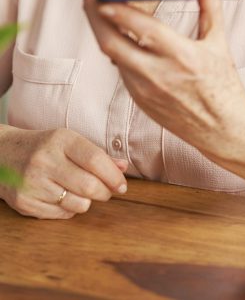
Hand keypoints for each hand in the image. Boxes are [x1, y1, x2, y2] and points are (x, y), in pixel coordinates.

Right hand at [0, 126, 127, 218]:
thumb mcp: (69, 142)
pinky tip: (64, 197)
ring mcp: (33, 183)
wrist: (3, 154)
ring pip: (78, 204)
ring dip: (87, 202)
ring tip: (82, 192)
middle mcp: (45, 160)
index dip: (114, 176)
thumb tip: (123, 167)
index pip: (95, 160)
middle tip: (108, 192)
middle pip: (89, 185)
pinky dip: (69, 209)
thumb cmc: (45, 147)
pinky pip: (61, 215)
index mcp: (61, 140)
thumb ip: (97, 154)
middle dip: (105, 193)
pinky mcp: (24, 202)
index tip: (122, 185)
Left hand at [82, 0, 244, 156]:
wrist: (222, 129)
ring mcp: (145, 90)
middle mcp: (159, 74)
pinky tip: (114, 31)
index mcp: (182, 56)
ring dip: (101, 27)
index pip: (142, 28)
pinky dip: (115, 46)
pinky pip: (120, 68)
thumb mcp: (219, 44)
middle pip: (112, 41)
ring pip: (111, 54)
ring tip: (98, 3)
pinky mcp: (140, 100)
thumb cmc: (224, 85)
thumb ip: (210, 6)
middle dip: (94, 11)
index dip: (119, 9)